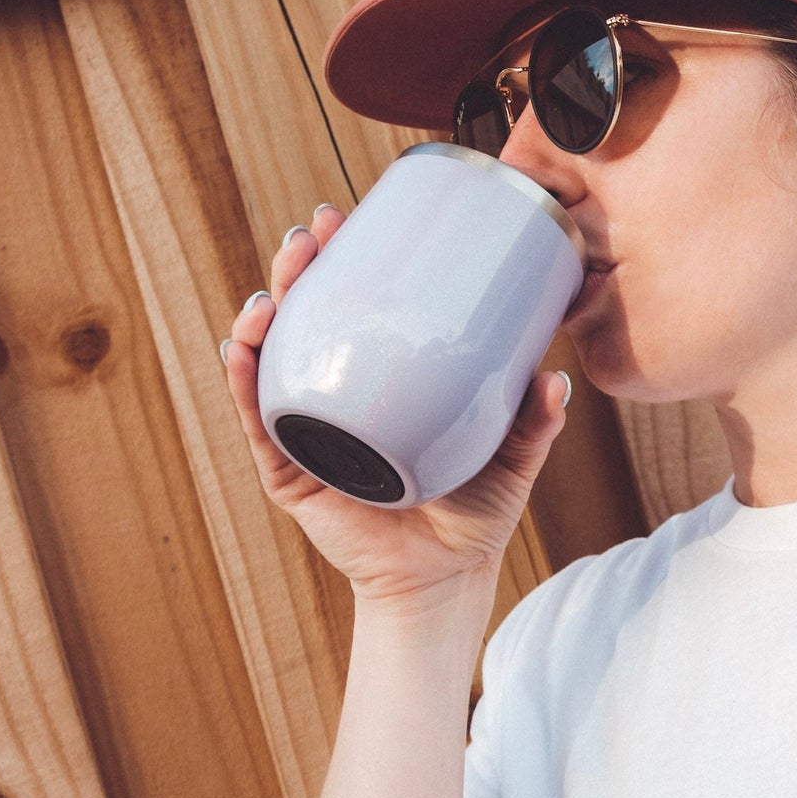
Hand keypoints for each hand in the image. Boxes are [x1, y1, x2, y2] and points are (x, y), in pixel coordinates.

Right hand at [220, 206, 570, 608]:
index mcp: (380, 382)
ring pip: (271, 361)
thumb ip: (534, 419)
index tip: (347, 219)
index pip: (354, 309)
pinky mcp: (292, 473)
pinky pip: (261, 423)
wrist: (448, 578)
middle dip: (297, 270)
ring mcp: (309, 431)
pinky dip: (246, 384)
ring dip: (262, 315)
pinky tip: (241, 349)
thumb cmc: (476, 511)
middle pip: (304, 321)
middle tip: (310, 235)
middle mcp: (337, 397)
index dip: (343, 261)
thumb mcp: (512, 455)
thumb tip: (555, 377)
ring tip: (276, 286)